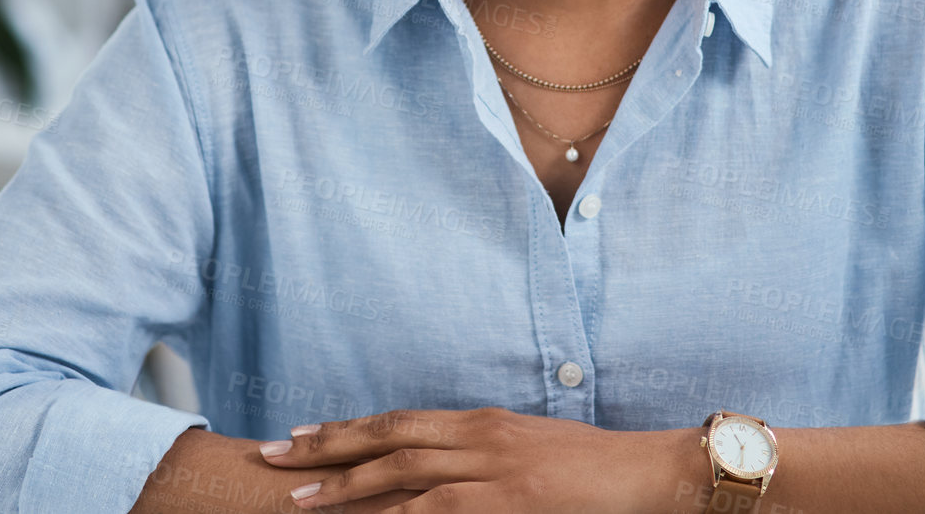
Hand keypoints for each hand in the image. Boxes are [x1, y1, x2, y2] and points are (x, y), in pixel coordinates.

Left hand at [258, 406, 671, 512]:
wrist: (652, 474)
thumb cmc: (595, 471)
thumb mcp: (528, 452)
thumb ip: (482, 457)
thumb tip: (439, 474)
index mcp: (482, 421)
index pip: (398, 420)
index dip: (346, 428)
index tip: (301, 433)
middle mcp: (479, 436)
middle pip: (386, 437)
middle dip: (324, 447)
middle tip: (272, 455)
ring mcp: (492, 468)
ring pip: (401, 473)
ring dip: (345, 487)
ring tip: (298, 499)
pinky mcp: (509, 500)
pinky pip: (439, 510)